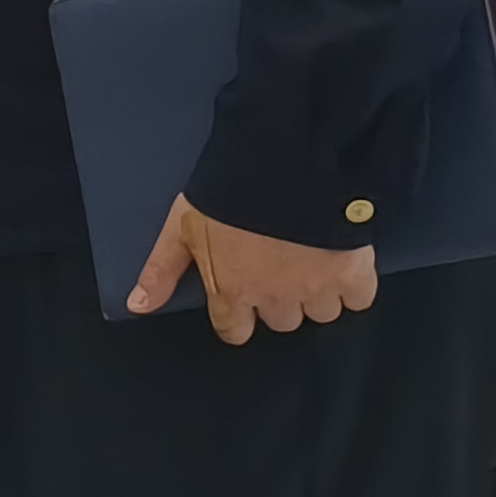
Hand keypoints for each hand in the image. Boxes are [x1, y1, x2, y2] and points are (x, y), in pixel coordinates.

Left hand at [130, 198, 379, 344]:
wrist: (283, 164)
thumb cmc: (226, 194)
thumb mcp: (181, 227)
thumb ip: (161, 270)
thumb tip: (137, 307)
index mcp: (233, 292)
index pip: (235, 331)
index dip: (238, 316)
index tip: (244, 297)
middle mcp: (276, 301)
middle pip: (281, 321)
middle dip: (278, 300)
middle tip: (278, 267)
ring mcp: (317, 291)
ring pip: (321, 313)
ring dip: (316, 294)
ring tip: (310, 261)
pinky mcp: (354, 274)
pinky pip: (358, 299)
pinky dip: (353, 287)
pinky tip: (342, 264)